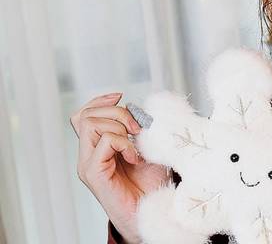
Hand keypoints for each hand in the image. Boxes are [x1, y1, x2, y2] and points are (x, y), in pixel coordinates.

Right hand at [70, 92, 170, 243]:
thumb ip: (142, 129)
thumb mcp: (149, 148)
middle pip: (86, 115)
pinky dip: (124, 143)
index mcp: (96, 148)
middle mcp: (87, 155)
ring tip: (135, 144)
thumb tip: (140, 109)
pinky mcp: (93, 174)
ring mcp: (87, 164)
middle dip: (116, 112)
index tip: (121, 96)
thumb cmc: (150, 184)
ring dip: (119, 126)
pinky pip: (105, 142)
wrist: (151, 211)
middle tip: (137, 127)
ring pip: (91, 124)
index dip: (100, 101)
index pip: (84, 115)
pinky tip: (135, 158)